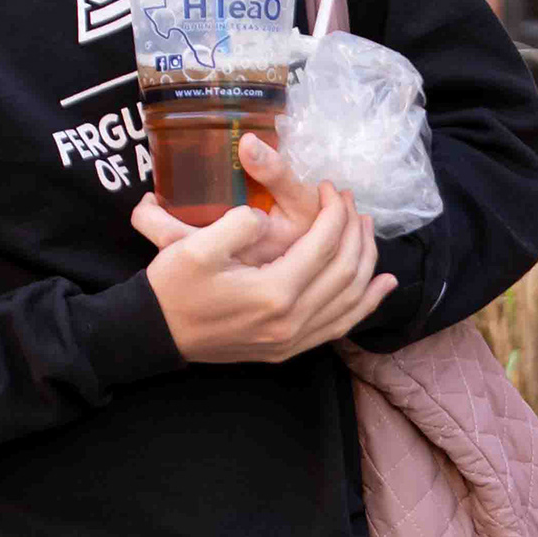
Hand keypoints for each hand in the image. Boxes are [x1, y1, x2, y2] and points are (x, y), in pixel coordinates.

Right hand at [129, 136, 389, 364]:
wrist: (155, 333)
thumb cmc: (172, 287)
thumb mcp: (193, 248)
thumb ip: (237, 225)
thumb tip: (265, 218)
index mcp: (273, 292)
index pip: (324, 245)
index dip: (335, 212)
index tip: (332, 187)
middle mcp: (291, 321)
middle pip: (346, 271)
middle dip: (354, 231)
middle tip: (351, 202)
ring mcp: (292, 340)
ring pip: (351, 299)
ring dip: (366, 261)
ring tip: (367, 230)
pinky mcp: (288, 349)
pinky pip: (340, 325)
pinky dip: (366, 303)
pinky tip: (382, 285)